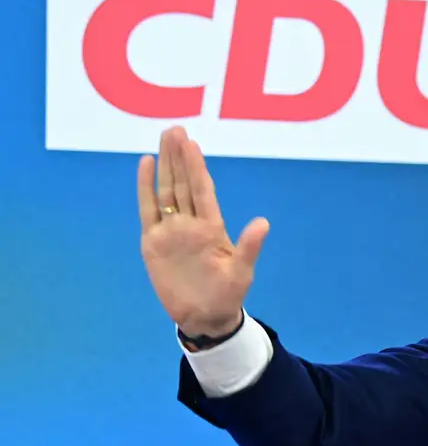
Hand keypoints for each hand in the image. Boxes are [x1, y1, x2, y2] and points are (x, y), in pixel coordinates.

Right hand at [138, 126, 269, 336]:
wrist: (204, 316)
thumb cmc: (227, 294)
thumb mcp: (241, 271)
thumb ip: (249, 246)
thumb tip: (263, 222)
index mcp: (213, 227)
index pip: (203, 190)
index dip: (197, 167)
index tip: (193, 144)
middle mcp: (191, 223)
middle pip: (183, 184)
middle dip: (179, 157)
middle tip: (175, 129)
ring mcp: (172, 231)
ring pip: (166, 191)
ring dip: (164, 166)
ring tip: (163, 140)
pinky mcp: (153, 242)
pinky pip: (148, 210)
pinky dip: (145, 188)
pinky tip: (145, 165)